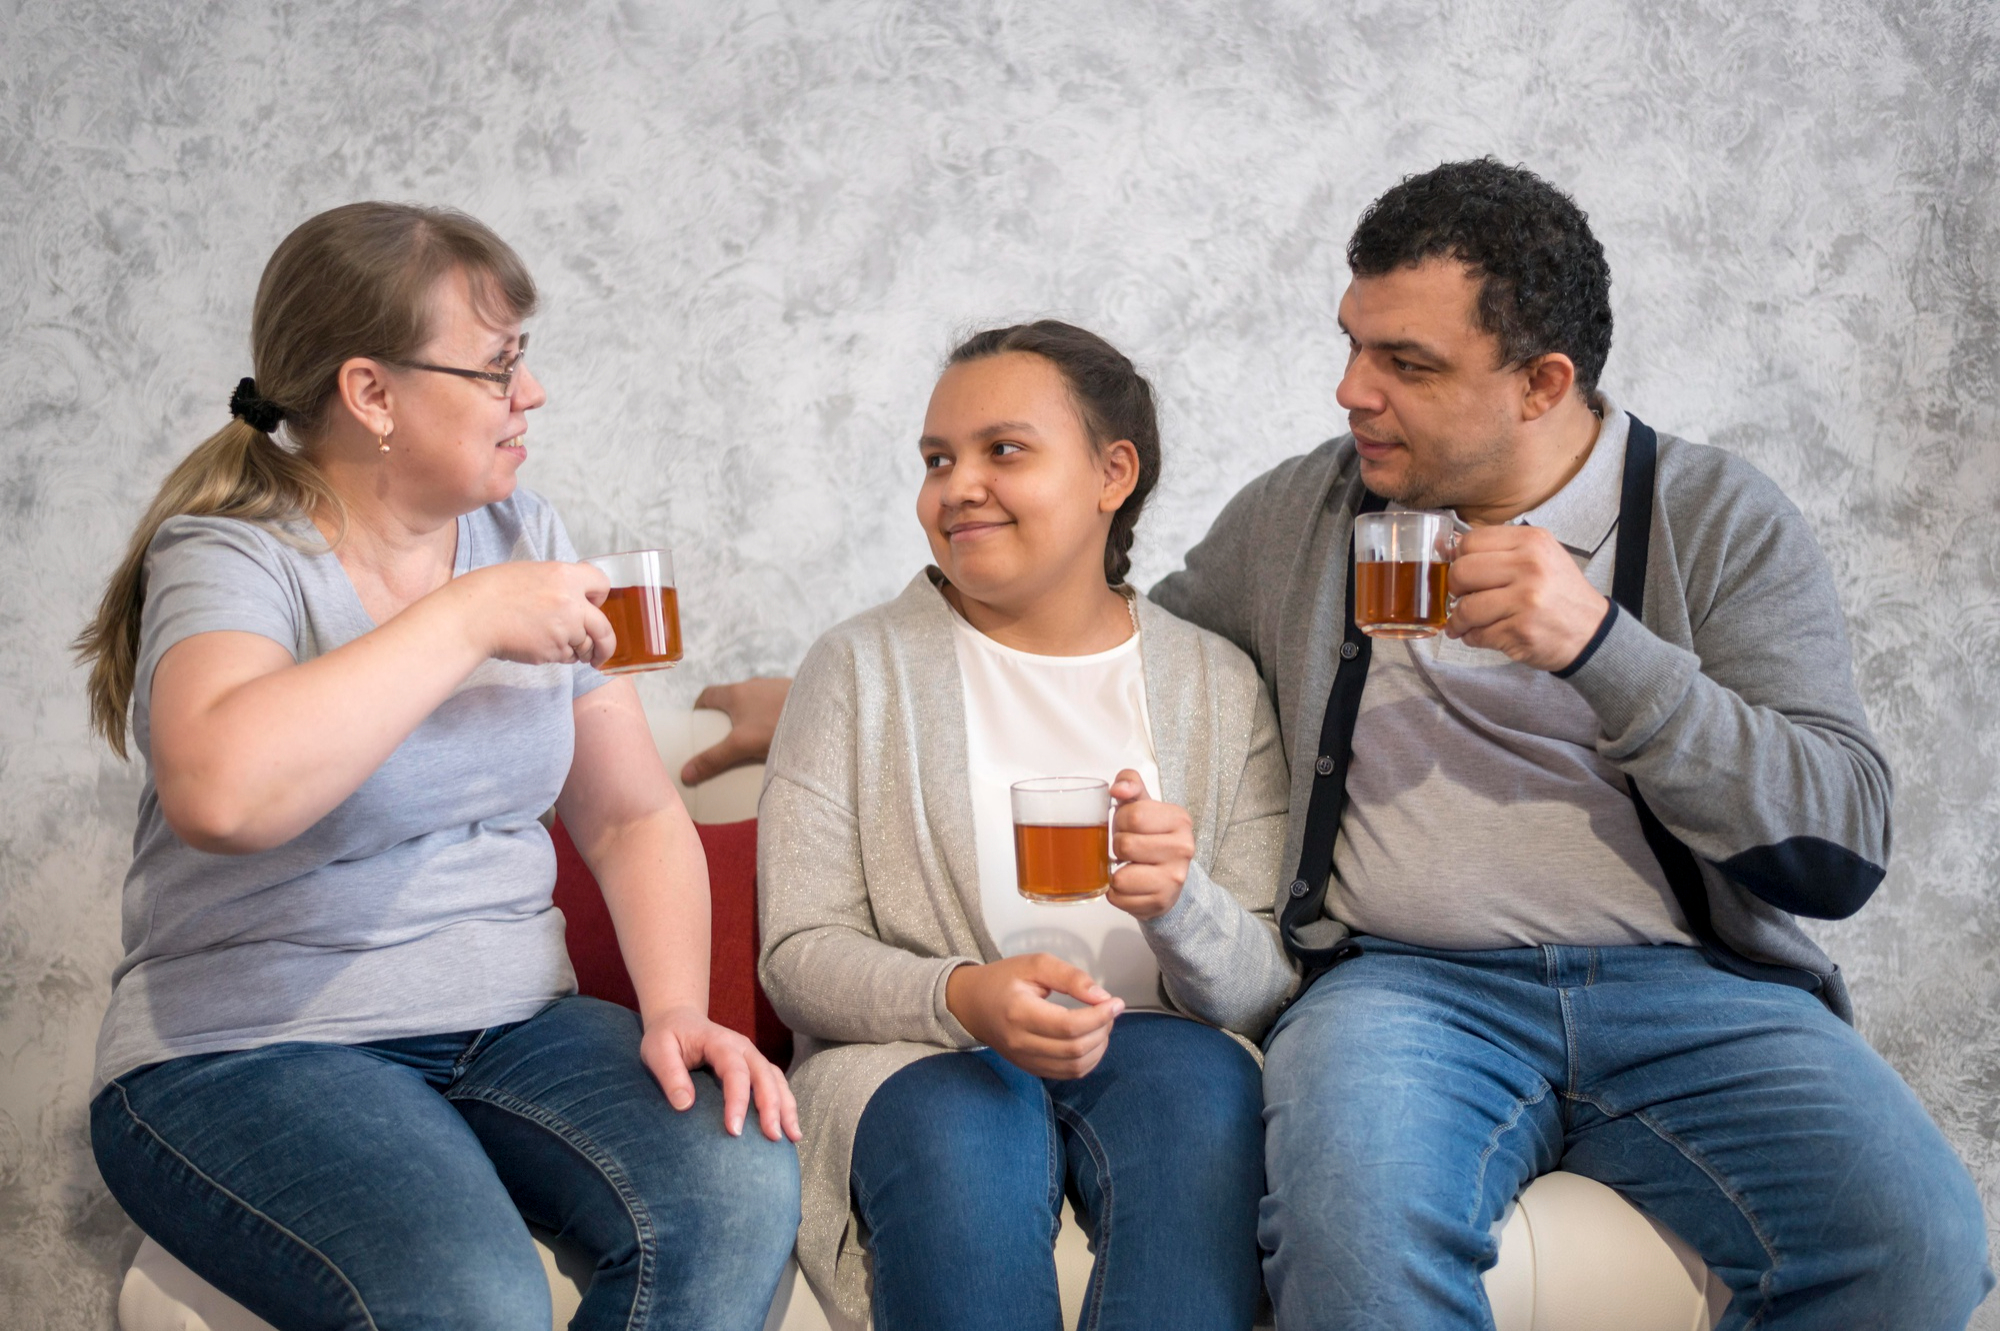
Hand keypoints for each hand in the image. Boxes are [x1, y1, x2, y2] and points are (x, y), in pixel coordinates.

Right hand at [451, 561, 614, 667]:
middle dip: (606, 644)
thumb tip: (578, 600)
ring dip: (576, 649)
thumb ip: (559, 585)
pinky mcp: (552, 651)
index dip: (599, 597)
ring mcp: (564, 629)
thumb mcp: (531, 573)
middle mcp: (571, 603)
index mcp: (565, 576)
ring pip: (584, 646)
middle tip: (600, 652)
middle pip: (605, 628)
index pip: (602, 584)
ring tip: (553, 642)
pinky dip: (558, 655)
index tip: (595, 606)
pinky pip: (565, 657)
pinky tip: (537, 645)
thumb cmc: (493, 592)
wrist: (471, 616)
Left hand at [639, 1004, 800, 1141]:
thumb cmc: (666, 1038)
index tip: (734, 1131)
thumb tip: (685, 1105)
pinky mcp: (754, 1067)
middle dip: (772, 1106)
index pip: (735, 1071)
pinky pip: (776, 1083)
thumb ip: (669, 1074)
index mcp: (720, 1042)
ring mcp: (752, 1056)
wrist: (679, 1020)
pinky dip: (785, 1104)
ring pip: (776, 1079)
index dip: (737, 1100)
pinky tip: (789, 1127)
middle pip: (764, 1075)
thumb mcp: (657, 1050)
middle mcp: (743, 1047)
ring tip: (792, 1137)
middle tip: (772, 1138)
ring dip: (786, 1107)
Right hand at [680, 677, 791, 785]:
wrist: (825, 716)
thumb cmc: (779, 725)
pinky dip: (771, 718)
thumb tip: (685, 774)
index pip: (708, 695)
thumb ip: (713, 759)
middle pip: (732, 699)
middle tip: (724, 740)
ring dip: (750, 717)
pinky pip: (776, 706)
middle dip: (726, 718)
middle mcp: (755, 685)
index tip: (697, 726)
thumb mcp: (741, 745)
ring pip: (756, 702)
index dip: (700, 709)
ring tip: (753, 741)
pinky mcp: (797, 696)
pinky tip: (779, 736)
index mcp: (736, 692)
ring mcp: (777, 688)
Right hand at [944, 954, 1123, 1079]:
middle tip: (1109, 1010)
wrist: (971, 1004)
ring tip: (1102, 1024)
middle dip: (1102, 1030)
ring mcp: (1024, 1060)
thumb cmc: (1004, 979)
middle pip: (1074, 1049)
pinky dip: (1087, 1060)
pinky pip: (1066, 1074)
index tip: (1115, 1002)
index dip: (1099, 1016)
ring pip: (1074, 1067)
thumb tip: (1102, 996)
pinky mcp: (1030, 1068)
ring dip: (1098, 1048)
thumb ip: (1070, 977)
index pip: (1069, 1026)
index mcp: (1019, 1012)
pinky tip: (1091, 1040)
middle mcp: (1020, 1042)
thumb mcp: (1035, 964)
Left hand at [1107, 769, 1193, 919]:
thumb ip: (1129, 784)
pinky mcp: (1161, 902)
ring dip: (1115, 872)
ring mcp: (1174, 878)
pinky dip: (1116, 893)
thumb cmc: (1149, 837)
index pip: (1133, 815)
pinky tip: (1131, 885)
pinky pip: (1118, 897)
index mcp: (1179, 819)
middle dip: (1117, 846)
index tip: (1128, 827)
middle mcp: (1183, 848)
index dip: (1120, 821)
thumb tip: (1118, 789)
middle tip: (1128, 849)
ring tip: (1130, 867)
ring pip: (1120, 876)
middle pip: (1125, 845)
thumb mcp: (1142, 805)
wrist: (1168, 879)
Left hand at [1444, 525, 1611, 671]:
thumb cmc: (1559, 593)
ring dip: (1459, 620)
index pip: (1471, 541)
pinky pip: (1477, 634)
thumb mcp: (1539, 557)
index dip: (1458, 559)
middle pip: (1462, 572)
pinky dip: (1472, 637)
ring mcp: (1525, 601)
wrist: (1592, 631)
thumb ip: (1498, 550)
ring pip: (1465, 608)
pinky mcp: (1520, 631)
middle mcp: (1529, 567)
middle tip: (1461, 597)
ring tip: (1464, 623)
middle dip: (1454, 589)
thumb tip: (1447, 546)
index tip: (1462, 571)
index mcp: (1532, 541)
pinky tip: (1482, 634)